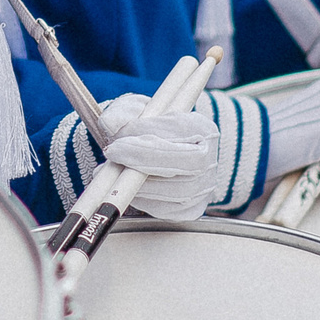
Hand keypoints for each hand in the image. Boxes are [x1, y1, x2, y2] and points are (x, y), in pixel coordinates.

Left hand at [86, 93, 217, 220]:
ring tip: (115, 172)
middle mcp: (209, 161)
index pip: (179, 134)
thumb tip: (110, 123)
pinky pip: (166, 209)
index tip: (117, 143)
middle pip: (184, 164)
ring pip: (173, 191)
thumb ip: (123, 111)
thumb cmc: (150, 127)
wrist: (168, 151)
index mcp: (203, 129)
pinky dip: (142, 199)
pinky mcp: (190, 209)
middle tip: (113, 156)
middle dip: (143, 161)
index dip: (146, 139)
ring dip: (138, 183)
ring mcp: (202, 188)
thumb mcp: (136, 110)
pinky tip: (128, 186)